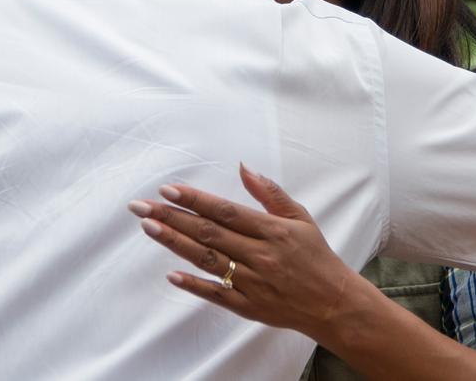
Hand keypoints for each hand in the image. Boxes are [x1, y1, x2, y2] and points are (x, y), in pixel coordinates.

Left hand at [127, 164, 362, 341]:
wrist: (334, 304)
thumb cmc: (316, 256)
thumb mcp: (300, 218)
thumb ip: (270, 193)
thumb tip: (243, 167)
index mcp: (273, 231)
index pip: (225, 211)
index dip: (195, 199)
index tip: (167, 190)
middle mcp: (260, 256)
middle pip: (209, 233)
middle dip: (172, 217)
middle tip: (141, 206)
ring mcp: (253, 283)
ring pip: (208, 260)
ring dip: (175, 243)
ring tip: (148, 228)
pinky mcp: (249, 307)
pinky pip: (217, 295)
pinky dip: (194, 285)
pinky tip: (171, 275)